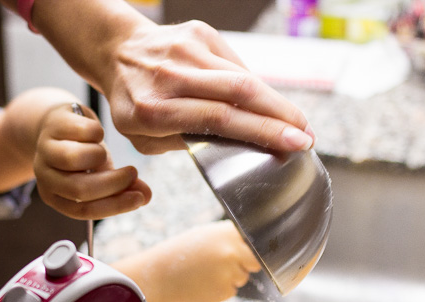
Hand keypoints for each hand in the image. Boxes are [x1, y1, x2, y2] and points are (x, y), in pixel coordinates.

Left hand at [33, 104, 151, 219]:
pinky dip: (96, 132)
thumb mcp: (102, 174)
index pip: (83, 210)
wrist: (61, 123)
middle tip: (133, 173)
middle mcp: (45, 176)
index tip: (139, 199)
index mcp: (54, 196)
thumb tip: (147, 196)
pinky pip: (82, 132)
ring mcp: (46, 149)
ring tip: (103, 152)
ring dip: (99, 156)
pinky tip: (95, 132)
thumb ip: (123, 189)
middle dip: (112, 183)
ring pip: (75, 160)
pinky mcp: (54, 125)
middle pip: (79, 189)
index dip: (114, 206)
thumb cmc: (83, 154)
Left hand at [101, 21, 315, 154]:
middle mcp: (170, 77)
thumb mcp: (145, 138)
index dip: (262, 132)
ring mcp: (186, 50)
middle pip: (240, 93)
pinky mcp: (199, 33)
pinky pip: (235, 64)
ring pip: (243, 76)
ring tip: (293, 122)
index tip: (295, 145)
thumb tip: (237, 144)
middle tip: (307, 135)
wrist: (117, 52)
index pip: (219, 120)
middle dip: (281, 116)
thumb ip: (185, 143)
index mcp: (152, 111)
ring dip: (274, 102)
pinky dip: (252, 86)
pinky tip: (261, 101)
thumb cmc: (133, 103)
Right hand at [114, 220, 261, 301]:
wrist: (160, 276)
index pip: (257, 246)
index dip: (251, 252)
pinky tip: (201, 284)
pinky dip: (218, 291)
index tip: (245, 254)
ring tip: (204, 273)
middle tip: (220, 264)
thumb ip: (231, 238)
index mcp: (228, 234)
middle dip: (242, 266)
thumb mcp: (206, 234)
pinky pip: (228, 293)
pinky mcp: (222, 293)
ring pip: (240, 279)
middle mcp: (231, 253)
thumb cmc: (183, 253)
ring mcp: (228, 274)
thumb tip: (256, 244)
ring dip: (228, 279)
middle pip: (253, 264)